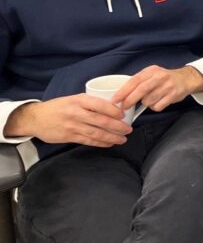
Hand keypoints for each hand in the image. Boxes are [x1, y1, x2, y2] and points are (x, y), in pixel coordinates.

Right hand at [5, 96, 130, 146]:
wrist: (36, 118)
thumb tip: (112, 107)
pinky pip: (88, 141)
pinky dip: (100, 143)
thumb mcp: (74, 99)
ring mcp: (72, 126)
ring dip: (111, 137)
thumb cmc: (58, 107)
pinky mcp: (69, 137)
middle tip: (128, 129)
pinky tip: (109, 143)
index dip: (114, 111)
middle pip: (101, 121)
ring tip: (122, 139)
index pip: (101, 105)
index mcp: (79, 100)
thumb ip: (90, 103)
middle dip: (117, 126)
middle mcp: (76, 113)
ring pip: (96, 133)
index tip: (124, 115)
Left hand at [113, 65, 202, 112]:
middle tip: (123, 107)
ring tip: (150, 99)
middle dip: (130, 100)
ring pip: (149, 101)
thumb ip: (138, 81)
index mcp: (151, 70)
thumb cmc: (164, 78)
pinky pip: (158, 106)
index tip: (115, 100)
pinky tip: (158, 102)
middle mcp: (160, 77)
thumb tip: (121, 95)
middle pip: (141, 90)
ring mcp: (168, 86)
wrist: (185, 79)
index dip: (123, 91)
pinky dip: (155, 107)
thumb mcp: (151, 74)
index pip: (134, 80)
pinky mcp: (173, 95)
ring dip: (145, 103)